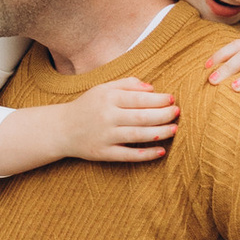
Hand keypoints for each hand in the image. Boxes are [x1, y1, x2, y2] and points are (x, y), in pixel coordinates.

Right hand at [60, 78, 178, 165]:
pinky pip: (129, 155)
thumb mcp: (103, 89)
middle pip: (142, 117)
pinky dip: (146, 154)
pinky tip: (161, 151)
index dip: (159, 99)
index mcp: (107, 98)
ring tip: (174, 129)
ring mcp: (105, 136)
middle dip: (164, 115)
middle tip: (177, 113)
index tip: (172, 99)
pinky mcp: (103, 153)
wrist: (61, 129)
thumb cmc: (87, 106)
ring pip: (138, 135)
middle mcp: (106, 116)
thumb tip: (152, 88)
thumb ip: (127, 84)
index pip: (139, 98)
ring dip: (160, 133)